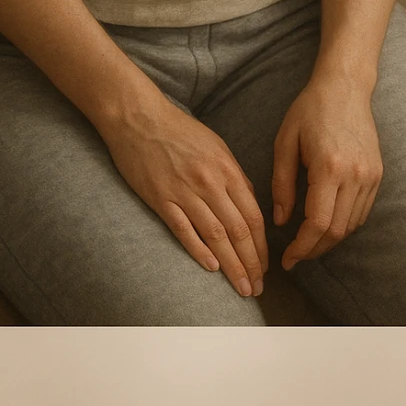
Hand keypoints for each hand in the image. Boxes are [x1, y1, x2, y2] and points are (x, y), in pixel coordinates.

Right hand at [102, 97, 268, 299]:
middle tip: (257, 288)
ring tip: (241, 287)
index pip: (253, 216)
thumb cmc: (179, 130)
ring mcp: (184, 191)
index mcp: (227, 169)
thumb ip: (234, 176)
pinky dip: (198, 250)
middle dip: (252, 263)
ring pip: (215, 235)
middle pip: (238, 230)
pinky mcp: (161, 198)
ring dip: (231, 265)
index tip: (266, 266)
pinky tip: (211, 268)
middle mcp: (210, 182)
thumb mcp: (216, 146)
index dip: (262, 246)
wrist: (139, 117)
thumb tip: (249, 205)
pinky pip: (183, 229)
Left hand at [271, 75, 382, 268]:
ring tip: (308, 243)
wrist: (345, 87)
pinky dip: (344, 224)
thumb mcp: (285, 142)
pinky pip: (362, 212)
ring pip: (351, 225)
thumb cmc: (309, 110)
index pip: (318, 223)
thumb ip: (282, 184)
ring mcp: (370, 175)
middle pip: (336, 231)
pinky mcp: (378, 174)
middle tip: (295, 257)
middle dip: (314, 250)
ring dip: (329, 240)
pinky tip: (326, 223)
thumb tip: (281, 221)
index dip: (302, 248)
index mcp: (329, 167)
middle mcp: (355, 175)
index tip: (287, 260)